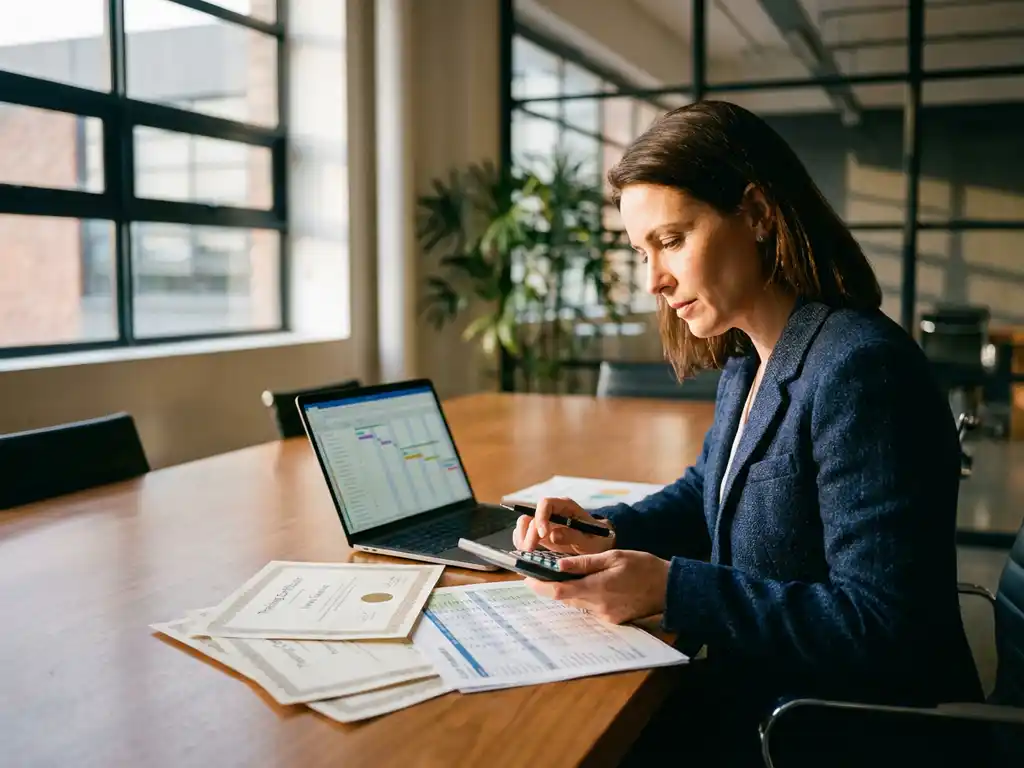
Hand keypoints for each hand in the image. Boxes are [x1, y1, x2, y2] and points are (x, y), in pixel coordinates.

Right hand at [512, 496, 614, 555]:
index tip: (544, 535)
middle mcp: (551, 512)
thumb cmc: (596, 539)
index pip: (546, 503)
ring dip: (522, 538)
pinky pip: (524, 536)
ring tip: (528, 553)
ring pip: (524, 525)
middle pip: (530, 515)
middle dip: (528, 533)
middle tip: (531, 550)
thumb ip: (574, 536)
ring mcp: (544, 523)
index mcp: (565, 506)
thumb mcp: (590, 540)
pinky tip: (527, 554)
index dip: (541, 517)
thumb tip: (552, 535)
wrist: (598, 545)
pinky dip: (522, 544)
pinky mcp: (539, 535)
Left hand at [524, 549, 669, 624]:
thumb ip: (585, 562)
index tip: (527, 578)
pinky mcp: (612, 620)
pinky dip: (583, 596)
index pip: (559, 592)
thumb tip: (558, 564)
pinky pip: (589, 608)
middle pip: (565, 599)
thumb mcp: (613, 557)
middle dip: (552, 586)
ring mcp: (605, 616)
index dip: (540, 586)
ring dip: (568, 591)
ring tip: (563, 575)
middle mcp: (599, 607)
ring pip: (576, 604)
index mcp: (598, 588)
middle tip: (541, 572)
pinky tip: (587, 584)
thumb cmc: (643, 567)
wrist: (670, 588)